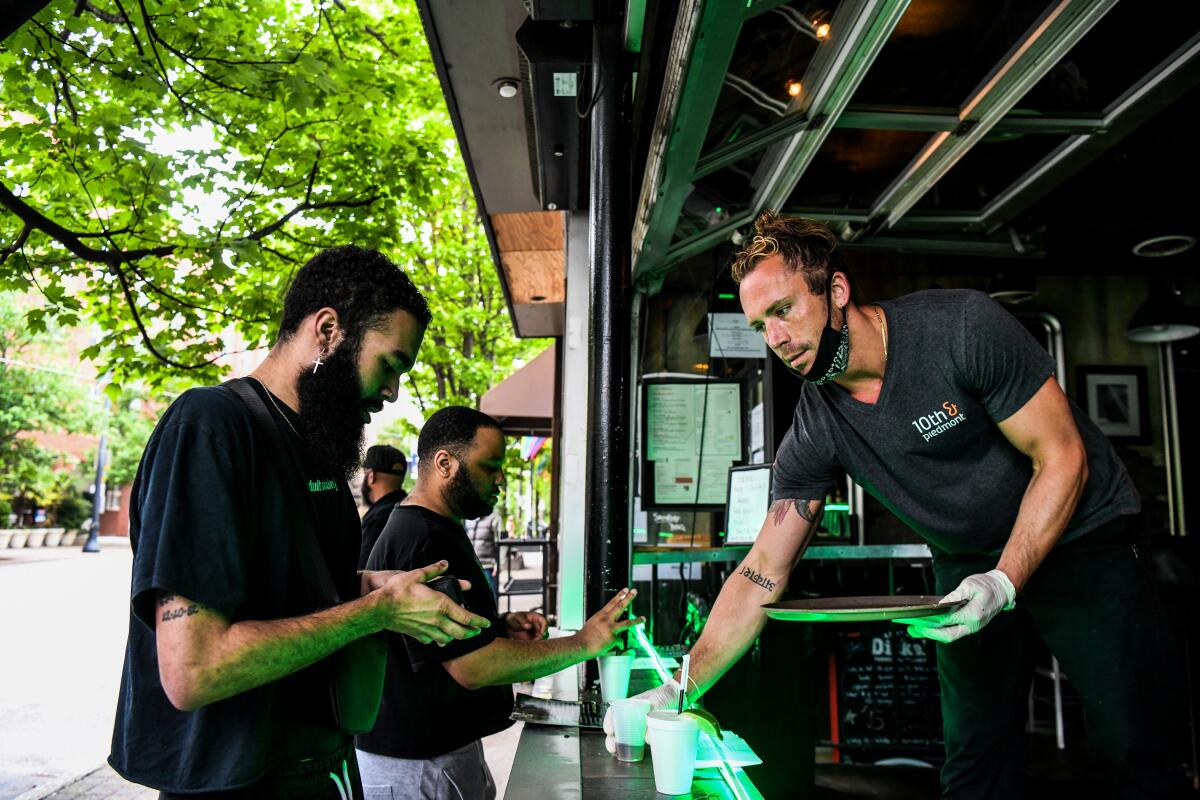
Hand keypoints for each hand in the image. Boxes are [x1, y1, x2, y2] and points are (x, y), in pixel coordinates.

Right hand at [371, 561, 488, 644]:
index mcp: (442, 604)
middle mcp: (437, 619)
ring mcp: (427, 629)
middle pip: (461, 632)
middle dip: (472, 633)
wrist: (380, 608)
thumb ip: (434, 570)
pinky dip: (438, 639)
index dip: (479, 622)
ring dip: (456, 637)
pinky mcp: (418, 635)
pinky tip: (438, 636)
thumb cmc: (398, 591)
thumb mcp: (418, 575)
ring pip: (447, 639)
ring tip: (459, 633)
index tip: (486, 624)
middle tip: (477, 631)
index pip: (466, 617)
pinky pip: (432, 640)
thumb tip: (445, 563)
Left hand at [503, 611, 547, 640]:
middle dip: (541, 636)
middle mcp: (537, 624)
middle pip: (545, 631)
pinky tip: (528, 644)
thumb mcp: (517, 618)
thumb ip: (523, 622)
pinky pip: (536, 641)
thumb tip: (529, 626)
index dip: (545, 627)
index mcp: (536, 617)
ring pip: (541, 637)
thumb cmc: (514, 618)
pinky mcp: (532, 637)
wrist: (509, 624)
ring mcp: (536, 631)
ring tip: (530, 642)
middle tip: (535, 640)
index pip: (544, 621)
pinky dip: (534, 643)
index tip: (541, 633)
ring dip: (537, 641)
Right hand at [575, 588, 644, 658]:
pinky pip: (620, 642)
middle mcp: (606, 619)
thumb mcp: (591, 625)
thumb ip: (601, 623)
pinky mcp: (613, 638)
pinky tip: (613, 647)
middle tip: (635, 591)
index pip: (612, 602)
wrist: (579, 645)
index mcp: (600, 615)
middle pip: (620, 606)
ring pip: (627, 623)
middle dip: (629, 598)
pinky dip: (618, 645)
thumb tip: (608, 626)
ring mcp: (610, 628)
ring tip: (644, 619)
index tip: (626, 590)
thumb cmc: (583, 637)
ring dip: (637, 620)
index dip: (620, 596)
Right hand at [603, 679, 681, 754]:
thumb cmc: (665, 695)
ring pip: (624, 736)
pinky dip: (632, 748)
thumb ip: (652, 717)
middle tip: (612, 747)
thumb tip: (647, 738)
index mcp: (630, 705)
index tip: (609, 731)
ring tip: (617, 753)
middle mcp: (632, 715)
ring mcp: (639, 725)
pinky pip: (637, 741)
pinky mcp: (647, 733)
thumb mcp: (657, 702)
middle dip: (611, 738)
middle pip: (616, 728)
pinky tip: (631, 753)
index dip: (609, 721)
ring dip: (619, 745)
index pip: (614, 712)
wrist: (678, 697)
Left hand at [898, 569, 1015, 643]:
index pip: (947, 621)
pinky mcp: (969, 625)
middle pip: (947, 635)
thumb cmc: (987, 585)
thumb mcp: (970, 585)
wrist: (1002, 589)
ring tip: (914, 629)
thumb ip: (955, 596)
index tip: (917, 620)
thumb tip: (941, 604)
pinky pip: (952, 631)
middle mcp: (972, 625)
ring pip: (949, 635)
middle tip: (911, 629)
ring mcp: (971, 627)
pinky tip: (927, 625)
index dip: (930, 622)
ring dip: (931, 633)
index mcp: (973, 615)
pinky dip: (939, 629)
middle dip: (928, 633)